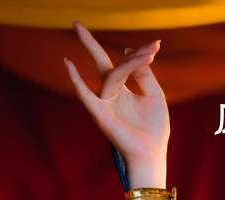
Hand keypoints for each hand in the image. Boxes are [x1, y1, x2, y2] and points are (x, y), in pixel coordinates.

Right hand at [64, 21, 168, 186]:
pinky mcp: (101, 115)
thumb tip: (128, 52)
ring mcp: (104, 103)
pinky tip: (68, 63)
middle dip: (90, 43)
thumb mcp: (154, 95)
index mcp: (123, 90)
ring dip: (130, 63)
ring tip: (148, 54)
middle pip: (102, 64)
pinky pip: (85, 95)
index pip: (124, 64)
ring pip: (112, 75)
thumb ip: (144, 73)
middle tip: (76, 21)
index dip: (138, 53)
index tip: (156, 45)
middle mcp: (110, 94)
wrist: (152, 153)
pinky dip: (76, 80)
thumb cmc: (154, 129)